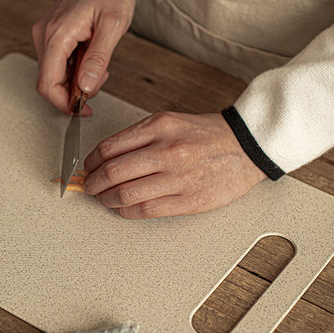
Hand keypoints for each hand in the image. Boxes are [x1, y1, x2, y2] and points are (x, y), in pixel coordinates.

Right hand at [32, 0, 135, 115]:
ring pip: (53, 75)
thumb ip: (98, 58)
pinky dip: (74, 70)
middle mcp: (45, 35)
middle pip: (49, 82)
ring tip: (98, 66)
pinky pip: (57, 64)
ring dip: (75, 81)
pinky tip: (89, 59)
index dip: (63, 103)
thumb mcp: (113, 25)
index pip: (48, 83)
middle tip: (98, 80)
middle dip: (73, 91)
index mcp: (58, 33)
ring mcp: (45, 35)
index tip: (83, 109)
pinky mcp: (50, 36)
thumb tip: (85, 87)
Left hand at [83, 112, 265, 217]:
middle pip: (113, 172)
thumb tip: (106, 156)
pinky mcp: (188, 201)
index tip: (88, 167)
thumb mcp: (170, 121)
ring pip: (125, 194)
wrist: (245, 147)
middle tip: (89, 186)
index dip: (91, 161)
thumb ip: (139, 137)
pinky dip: (126, 210)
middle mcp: (167, 151)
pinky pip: (146, 210)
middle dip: (93, 182)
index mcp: (160, 127)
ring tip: (103, 198)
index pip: (110, 147)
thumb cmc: (207, 135)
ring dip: (106, 199)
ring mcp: (178, 178)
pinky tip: (122, 207)